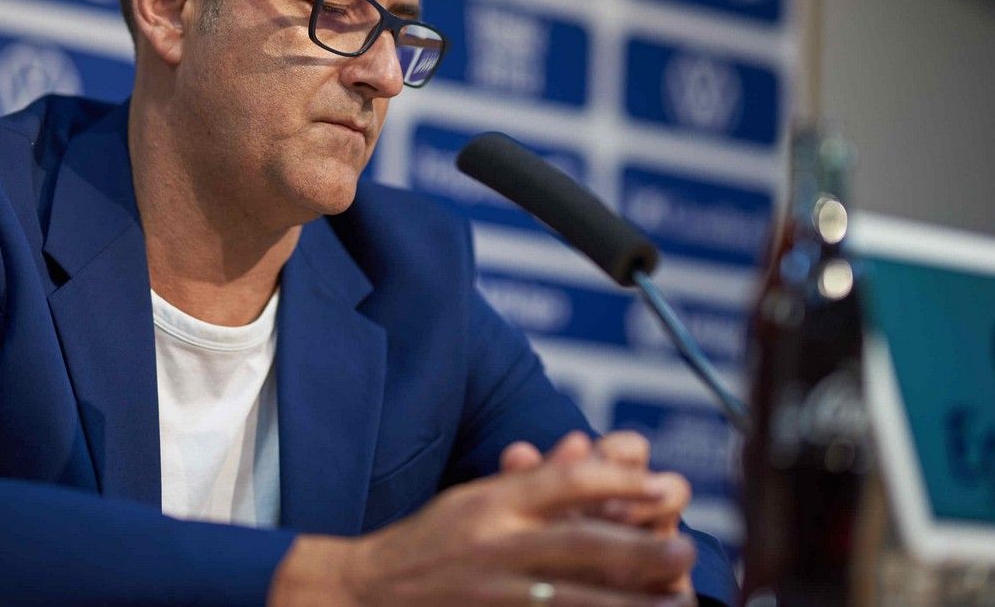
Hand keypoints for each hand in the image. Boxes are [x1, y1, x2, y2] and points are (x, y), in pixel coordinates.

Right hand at [270, 441, 695, 605]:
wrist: (365, 593)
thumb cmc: (429, 542)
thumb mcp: (475, 499)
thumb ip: (532, 485)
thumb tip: (594, 458)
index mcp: (492, 502)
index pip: (563, 482)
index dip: (617, 483)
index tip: (660, 484)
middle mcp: (493, 544)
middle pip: (579, 544)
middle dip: (639, 549)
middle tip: (685, 550)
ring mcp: (492, 592)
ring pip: (574, 599)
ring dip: (631, 604)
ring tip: (676, 604)